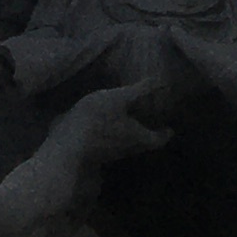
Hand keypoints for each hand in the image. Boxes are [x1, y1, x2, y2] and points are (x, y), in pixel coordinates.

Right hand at [57, 79, 173, 172]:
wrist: (66, 147)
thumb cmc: (97, 120)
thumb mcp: (118, 99)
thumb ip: (139, 91)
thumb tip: (161, 82)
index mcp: (138, 137)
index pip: (158, 140)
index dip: (165, 134)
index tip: (170, 129)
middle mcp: (128, 149)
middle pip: (143, 144)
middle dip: (149, 134)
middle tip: (152, 122)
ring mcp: (111, 153)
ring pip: (128, 145)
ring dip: (132, 134)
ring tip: (131, 121)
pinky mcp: (97, 153)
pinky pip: (113, 144)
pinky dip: (116, 135)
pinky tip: (109, 124)